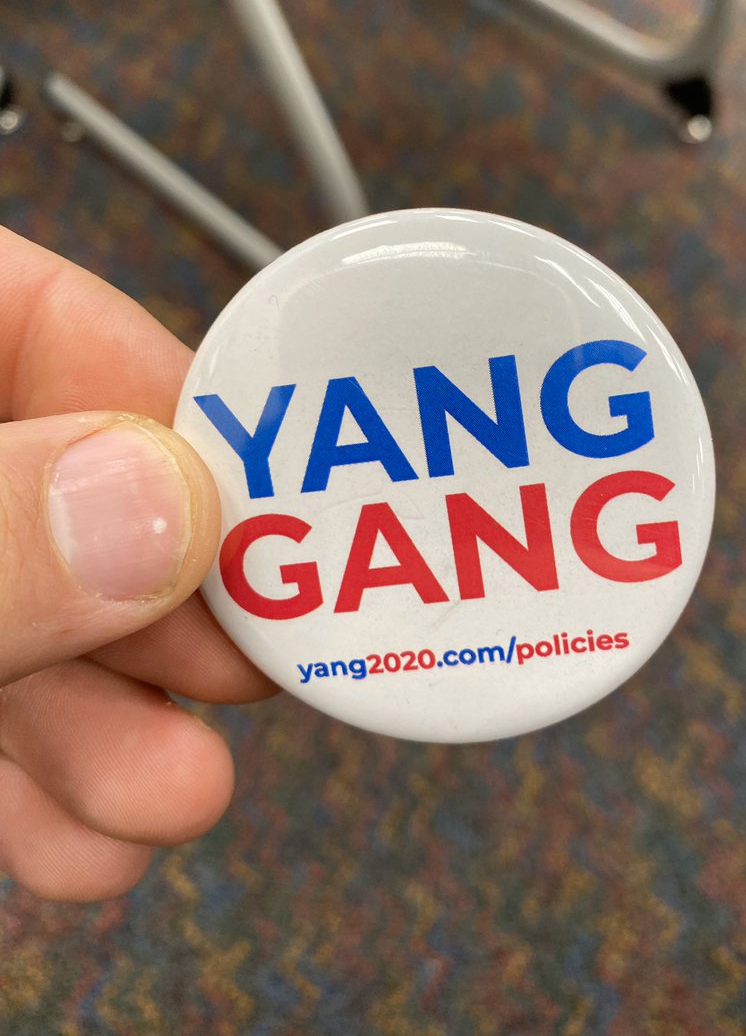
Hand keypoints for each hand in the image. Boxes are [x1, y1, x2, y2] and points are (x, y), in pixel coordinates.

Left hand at [0, 225, 275, 901]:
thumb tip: (163, 510)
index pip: (57, 322)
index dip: (189, 413)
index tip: (287, 511)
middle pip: (80, 499)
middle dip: (175, 615)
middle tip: (261, 676)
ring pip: (41, 624)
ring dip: (118, 731)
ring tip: (173, 799)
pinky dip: (40, 788)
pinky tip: (84, 840)